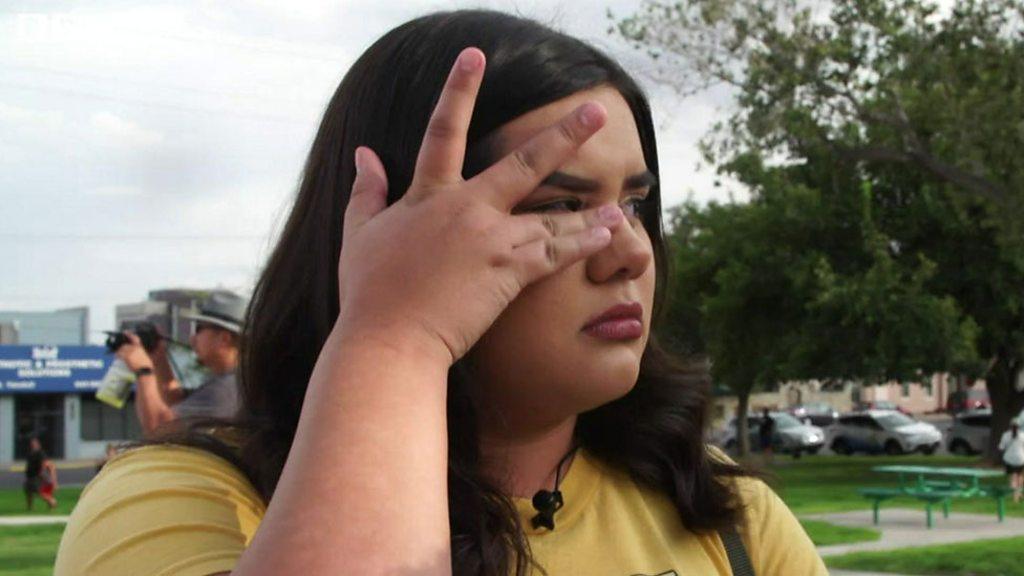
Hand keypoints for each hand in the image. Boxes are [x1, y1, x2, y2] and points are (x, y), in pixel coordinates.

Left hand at [115, 332, 153, 371]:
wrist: (144, 370)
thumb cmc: (145, 365)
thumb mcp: (144, 356)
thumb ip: (137, 352)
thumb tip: (130, 352)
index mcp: (140, 347)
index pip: (134, 338)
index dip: (129, 334)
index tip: (125, 332)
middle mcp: (135, 348)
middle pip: (125, 345)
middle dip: (122, 347)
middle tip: (120, 350)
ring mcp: (130, 352)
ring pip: (121, 349)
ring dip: (119, 351)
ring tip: (118, 354)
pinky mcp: (127, 357)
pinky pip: (119, 354)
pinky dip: (117, 355)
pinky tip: (116, 356)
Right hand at [337, 47, 623, 365]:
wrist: (390, 339)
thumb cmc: (370, 293)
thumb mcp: (359, 235)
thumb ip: (364, 192)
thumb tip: (363, 154)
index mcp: (428, 196)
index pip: (442, 131)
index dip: (458, 90)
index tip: (474, 57)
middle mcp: (466, 208)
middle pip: (523, 163)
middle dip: (562, 136)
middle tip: (595, 112)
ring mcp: (492, 239)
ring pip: (551, 215)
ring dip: (590, 209)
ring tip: (625, 203)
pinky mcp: (510, 272)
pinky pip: (557, 253)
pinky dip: (585, 242)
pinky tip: (612, 232)